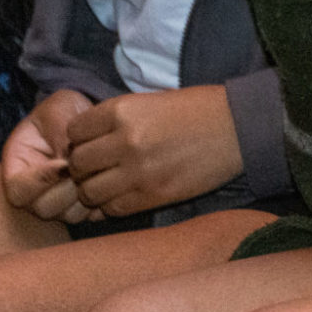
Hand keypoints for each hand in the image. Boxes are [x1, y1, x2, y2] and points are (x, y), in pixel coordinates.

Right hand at [0, 88, 97, 222]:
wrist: (83, 118)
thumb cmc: (62, 112)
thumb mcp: (57, 110)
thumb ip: (58, 133)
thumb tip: (68, 161)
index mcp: (18, 167)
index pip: (18, 190)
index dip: (40, 181)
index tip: (64, 163)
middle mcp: (35, 192)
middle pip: (43, 209)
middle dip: (67, 190)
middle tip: (85, 168)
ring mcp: (59, 202)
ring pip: (70, 216)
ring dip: (87, 196)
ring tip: (98, 168)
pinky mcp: (82, 206)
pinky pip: (93, 215)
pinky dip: (103, 200)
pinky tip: (109, 176)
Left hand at [65, 85, 244, 217]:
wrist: (236, 129)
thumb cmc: (195, 110)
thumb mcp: (149, 102)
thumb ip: (117, 120)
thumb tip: (88, 139)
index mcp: (121, 112)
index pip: (75, 132)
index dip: (79, 139)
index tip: (90, 143)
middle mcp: (123, 142)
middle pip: (78, 165)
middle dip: (82, 168)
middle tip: (96, 167)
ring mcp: (137, 172)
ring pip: (89, 192)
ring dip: (93, 190)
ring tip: (108, 184)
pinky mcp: (153, 196)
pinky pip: (114, 209)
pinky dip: (111, 206)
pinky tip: (122, 196)